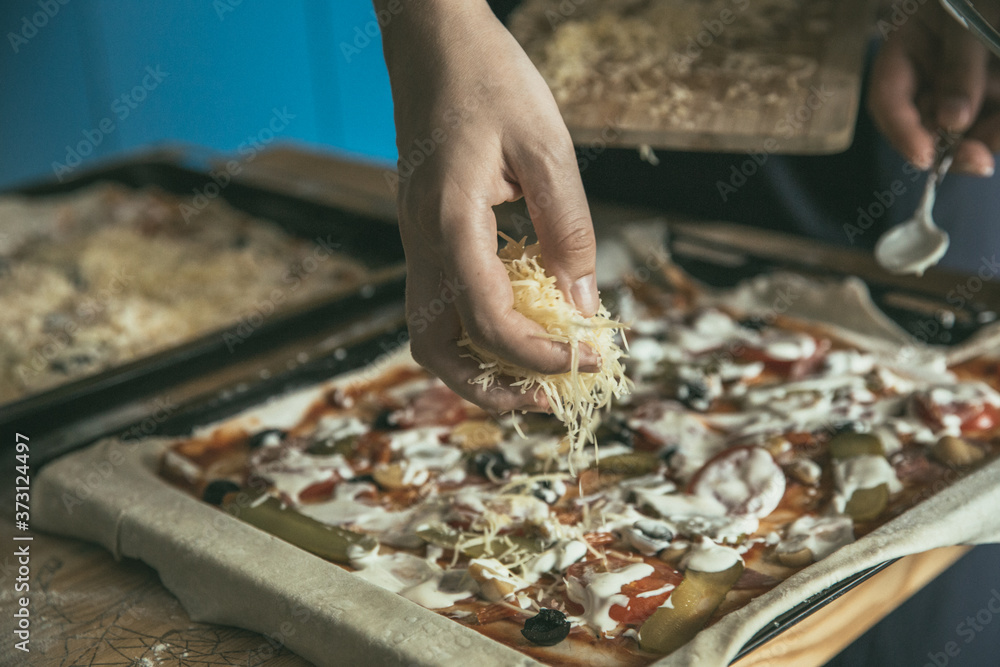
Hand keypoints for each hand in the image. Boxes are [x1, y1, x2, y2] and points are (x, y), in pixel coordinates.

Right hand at [377, 0, 599, 412]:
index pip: (486, 319)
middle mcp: (419, 241)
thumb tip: (583, 307)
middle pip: (435, 347)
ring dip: (478, 366)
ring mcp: (414, 239)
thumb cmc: (491, 78)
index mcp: (448, 220)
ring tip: (535, 372)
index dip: (539, 354)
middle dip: (492, 385)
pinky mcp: (422, 232)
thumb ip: (568, 230)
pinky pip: (441, 300)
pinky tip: (524, 316)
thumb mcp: (547, 148)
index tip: (589, 361)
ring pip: (429, 332)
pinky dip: (478, 328)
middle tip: (550, 395)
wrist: (432, 39)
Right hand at [868, 1, 999, 175]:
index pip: (888, 98)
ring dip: (982, 139)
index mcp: (907, 51)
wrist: (996, 5)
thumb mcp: (964, 24)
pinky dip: (996, 132)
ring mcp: (959, 93)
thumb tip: (953, 122)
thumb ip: (959, 66)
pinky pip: (988, 128)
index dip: (901, 130)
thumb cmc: (977, 3)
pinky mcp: (986, 102)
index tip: (923, 155)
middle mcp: (929, 78)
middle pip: (925, 126)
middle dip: (950, 147)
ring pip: (960, 134)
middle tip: (977, 160)